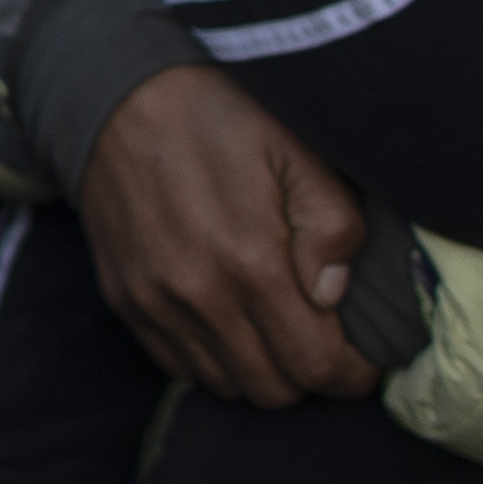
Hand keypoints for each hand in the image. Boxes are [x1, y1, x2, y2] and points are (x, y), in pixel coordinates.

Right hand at [75, 62, 383, 405]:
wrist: (117, 93)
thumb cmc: (220, 114)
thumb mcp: (299, 149)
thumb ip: (332, 224)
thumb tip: (333, 294)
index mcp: (251, 261)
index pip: (316, 365)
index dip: (353, 373)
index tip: (366, 356)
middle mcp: (197, 296)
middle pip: (273, 390)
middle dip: (311, 373)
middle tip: (326, 337)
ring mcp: (154, 303)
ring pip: (227, 385)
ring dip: (263, 369)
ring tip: (280, 328)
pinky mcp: (126, 301)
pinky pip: (181, 367)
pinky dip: (216, 359)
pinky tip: (233, 318)